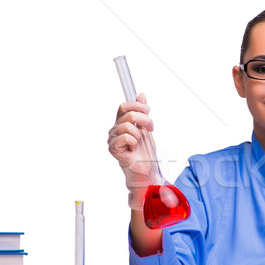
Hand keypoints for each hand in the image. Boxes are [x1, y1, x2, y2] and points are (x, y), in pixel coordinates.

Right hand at [107, 93, 155, 209]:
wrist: (146, 170)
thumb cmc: (145, 151)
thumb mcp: (146, 128)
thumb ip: (142, 112)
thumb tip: (141, 95)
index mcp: (121, 123)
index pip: (124, 106)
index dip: (137, 105)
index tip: (148, 110)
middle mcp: (115, 129)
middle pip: (128, 113)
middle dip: (145, 119)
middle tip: (151, 128)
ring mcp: (113, 139)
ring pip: (127, 125)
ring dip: (140, 133)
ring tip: (140, 141)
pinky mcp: (113, 149)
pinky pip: (126, 137)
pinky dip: (134, 141)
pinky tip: (134, 147)